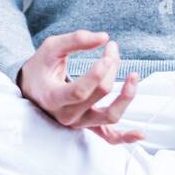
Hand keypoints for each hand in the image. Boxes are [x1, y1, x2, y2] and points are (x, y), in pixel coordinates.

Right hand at [18, 30, 145, 143]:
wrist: (33, 88)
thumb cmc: (41, 67)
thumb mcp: (51, 48)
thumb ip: (75, 40)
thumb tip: (104, 37)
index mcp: (53, 97)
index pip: (79, 91)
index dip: (97, 74)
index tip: (107, 55)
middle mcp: (66, 116)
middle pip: (99, 95)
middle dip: (111, 68)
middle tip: (112, 49)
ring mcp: (79, 123)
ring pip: (109, 117)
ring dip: (126, 98)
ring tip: (134, 76)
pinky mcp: (88, 125)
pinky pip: (109, 137)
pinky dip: (125, 137)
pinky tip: (141, 133)